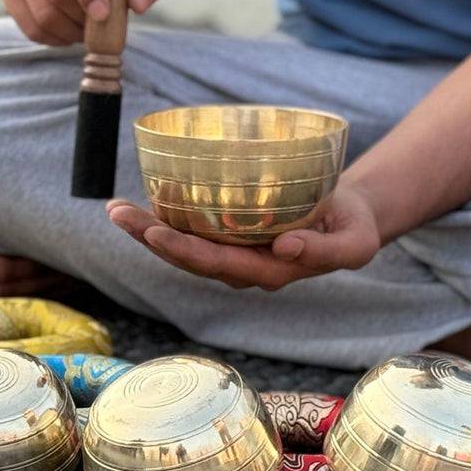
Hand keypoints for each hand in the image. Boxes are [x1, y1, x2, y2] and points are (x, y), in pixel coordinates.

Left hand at [106, 182, 382, 289]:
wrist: (351, 216)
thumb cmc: (353, 227)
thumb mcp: (355, 243)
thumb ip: (325, 251)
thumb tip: (283, 249)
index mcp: (271, 272)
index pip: (220, 266)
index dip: (186, 252)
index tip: (158, 234)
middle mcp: (245, 267)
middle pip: (190, 258)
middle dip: (152, 238)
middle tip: (119, 214)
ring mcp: (236, 251)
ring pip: (185, 245)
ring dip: (148, 229)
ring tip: (116, 209)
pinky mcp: (233, 232)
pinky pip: (194, 227)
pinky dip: (166, 214)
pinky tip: (142, 198)